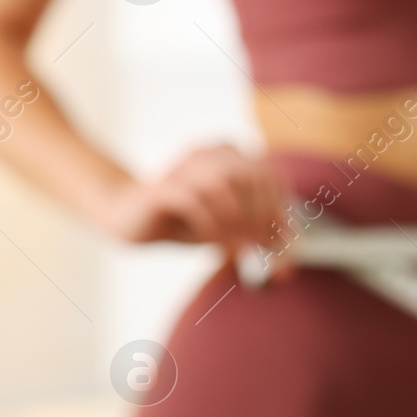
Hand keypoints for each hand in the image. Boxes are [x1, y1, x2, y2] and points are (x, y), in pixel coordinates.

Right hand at [99, 144, 290, 249]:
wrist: (128, 219)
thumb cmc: (182, 221)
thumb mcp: (225, 229)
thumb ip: (253, 236)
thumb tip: (285, 263)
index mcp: (230, 156)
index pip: (270, 176)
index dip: (283, 211)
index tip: (287, 247)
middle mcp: (209, 153)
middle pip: (250, 176)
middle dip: (264, 217)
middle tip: (266, 252)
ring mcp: (183, 166)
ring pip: (223, 183)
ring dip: (237, 222)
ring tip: (242, 252)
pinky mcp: (162, 188)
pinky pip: (193, 201)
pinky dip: (211, 227)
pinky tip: (218, 249)